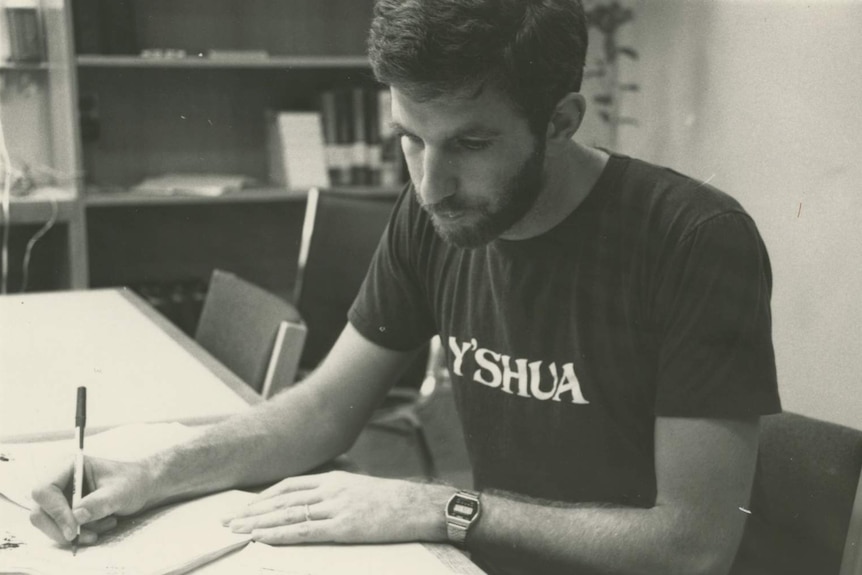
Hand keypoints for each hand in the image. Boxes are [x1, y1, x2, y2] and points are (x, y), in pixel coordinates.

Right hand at [30, 456, 156, 545]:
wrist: (142, 486)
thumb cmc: (133, 482)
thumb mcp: (120, 492)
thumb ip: (99, 502)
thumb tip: (76, 516)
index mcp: (68, 465)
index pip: (44, 490)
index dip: (56, 511)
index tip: (73, 529)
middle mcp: (59, 479)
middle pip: (40, 511)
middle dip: (63, 528)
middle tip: (90, 536)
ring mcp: (60, 496)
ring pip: (49, 524)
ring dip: (76, 532)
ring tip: (106, 524)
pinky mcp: (64, 510)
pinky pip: (60, 529)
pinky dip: (80, 533)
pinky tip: (102, 525)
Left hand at [225, 471, 451, 544]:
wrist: (419, 506)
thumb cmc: (394, 501)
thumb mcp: (361, 488)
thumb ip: (337, 492)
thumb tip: (318, 502)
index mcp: (334, 478)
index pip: (290, 485)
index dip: (265, 496)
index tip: (245, 506)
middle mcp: (330, 489)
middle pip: (283, 499)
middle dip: (252, 510)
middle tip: (227, 520)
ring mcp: (336, 506)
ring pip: (288, 514)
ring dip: (258, 523)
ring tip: (236, 530)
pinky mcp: (344, 526)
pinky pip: (304, 530)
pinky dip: (280, 534)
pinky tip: (262, 538)